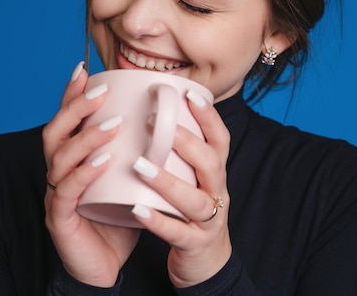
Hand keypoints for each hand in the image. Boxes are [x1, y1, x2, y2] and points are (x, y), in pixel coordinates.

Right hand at [43, 62, 139, 286]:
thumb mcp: (130, 179)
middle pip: (55, 132)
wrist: (107, 264)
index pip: (68, 121)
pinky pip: (66, 192)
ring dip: (86, 137)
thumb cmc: (120, 216)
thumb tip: (170, 119)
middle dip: (75, 108)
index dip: (72, 94)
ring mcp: (56, 195)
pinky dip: (84, 173)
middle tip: (100, 92)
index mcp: (74, 160)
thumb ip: (138, 152)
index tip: (85, 69)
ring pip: (60, 158)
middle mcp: (59, 172)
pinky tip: (103, 161)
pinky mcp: (60, 219)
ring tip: (113, 124)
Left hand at [131, 89, 232, 287]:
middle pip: (211, 163)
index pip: (220, 140)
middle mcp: (217, 193)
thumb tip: (155, 111)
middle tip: (154, 121)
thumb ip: (181, 153)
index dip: (209, 117)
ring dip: (168, 180)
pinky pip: (177, 233)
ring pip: (195, 199)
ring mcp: (208, 220)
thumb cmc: (190, 212)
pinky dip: (158, 221)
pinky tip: (136, 210)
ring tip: (140, 165)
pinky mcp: (195, 245)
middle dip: (186, 141)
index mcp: (216, 174)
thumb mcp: (193, 179)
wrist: (205, 262)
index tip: (188, 94)